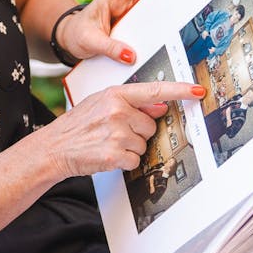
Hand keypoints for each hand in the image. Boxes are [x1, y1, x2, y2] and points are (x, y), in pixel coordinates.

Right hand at [36, 80, 203, 177]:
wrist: (54, 146)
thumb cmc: (78, 125)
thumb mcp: (101, 102)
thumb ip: (131, 103)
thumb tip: (161, 106)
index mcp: (115, 94)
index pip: (155, 90)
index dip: (180, 90)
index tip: (198, 91)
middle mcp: (117, 111)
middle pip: (151, 126)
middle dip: (138, 132)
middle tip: (115, 132)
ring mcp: (116, 133)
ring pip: (144, 144)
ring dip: (130, 147)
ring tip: (109, 143)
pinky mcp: (114, 154)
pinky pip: (135, 160)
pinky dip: (125, 161)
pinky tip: (108, 155)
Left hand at [56, 0, 168, 64]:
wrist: (71, 40)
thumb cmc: (77, 34)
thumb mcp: (89, 41)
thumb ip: (109, 48)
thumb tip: (130, 56)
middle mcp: (124, 1)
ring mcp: (130, 12)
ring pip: (152, 5)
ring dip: (168, 4)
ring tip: (189, 5)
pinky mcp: (133, 23)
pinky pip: (150, 20)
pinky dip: (161, 21)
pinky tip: (175, 27)